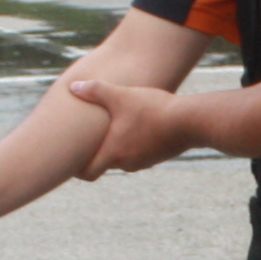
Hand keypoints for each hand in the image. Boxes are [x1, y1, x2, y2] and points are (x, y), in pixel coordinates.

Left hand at [63, 76, 194, 176]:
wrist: (190, 121)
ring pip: (122, 159)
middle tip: (87, 141)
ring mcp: (143, 162)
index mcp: (113, 153)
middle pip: (104, 165)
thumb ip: (95, 91)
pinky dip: (133, 145)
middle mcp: (126, 163)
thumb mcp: (121, 95)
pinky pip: (138, 154)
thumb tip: (73, 86)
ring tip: (113, 130)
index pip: (88, 173)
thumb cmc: (152, 109)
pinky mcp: (157, 156)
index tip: (71, 161)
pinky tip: (136, 127)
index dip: (76, 169)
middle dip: (95, 154)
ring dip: (116, 148)